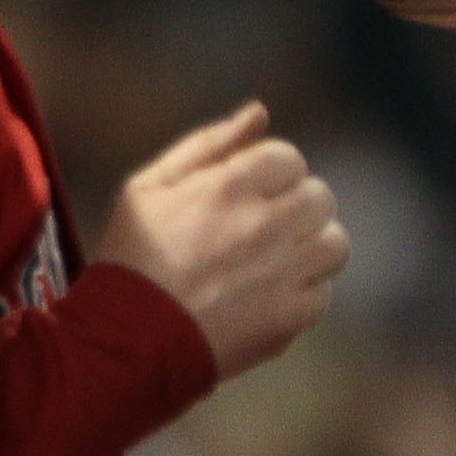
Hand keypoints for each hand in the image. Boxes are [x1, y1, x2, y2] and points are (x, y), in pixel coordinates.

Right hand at [95, 102, 349, 379]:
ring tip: (269, 263)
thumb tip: (259, 111)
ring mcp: (284, 273)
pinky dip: (301, 295)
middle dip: (293, 208)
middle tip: (256, 232)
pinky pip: (323, 293)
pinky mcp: (290, 317)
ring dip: (309, 248)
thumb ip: (209, 144)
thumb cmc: (130, 260)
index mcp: (231, 187)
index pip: (288, 158)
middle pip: (319, 197)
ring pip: (335, 243)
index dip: (267, 177)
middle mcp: (267, 225)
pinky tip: (264, 299)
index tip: (244, 199)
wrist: (120, 344)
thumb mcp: (149, 188)